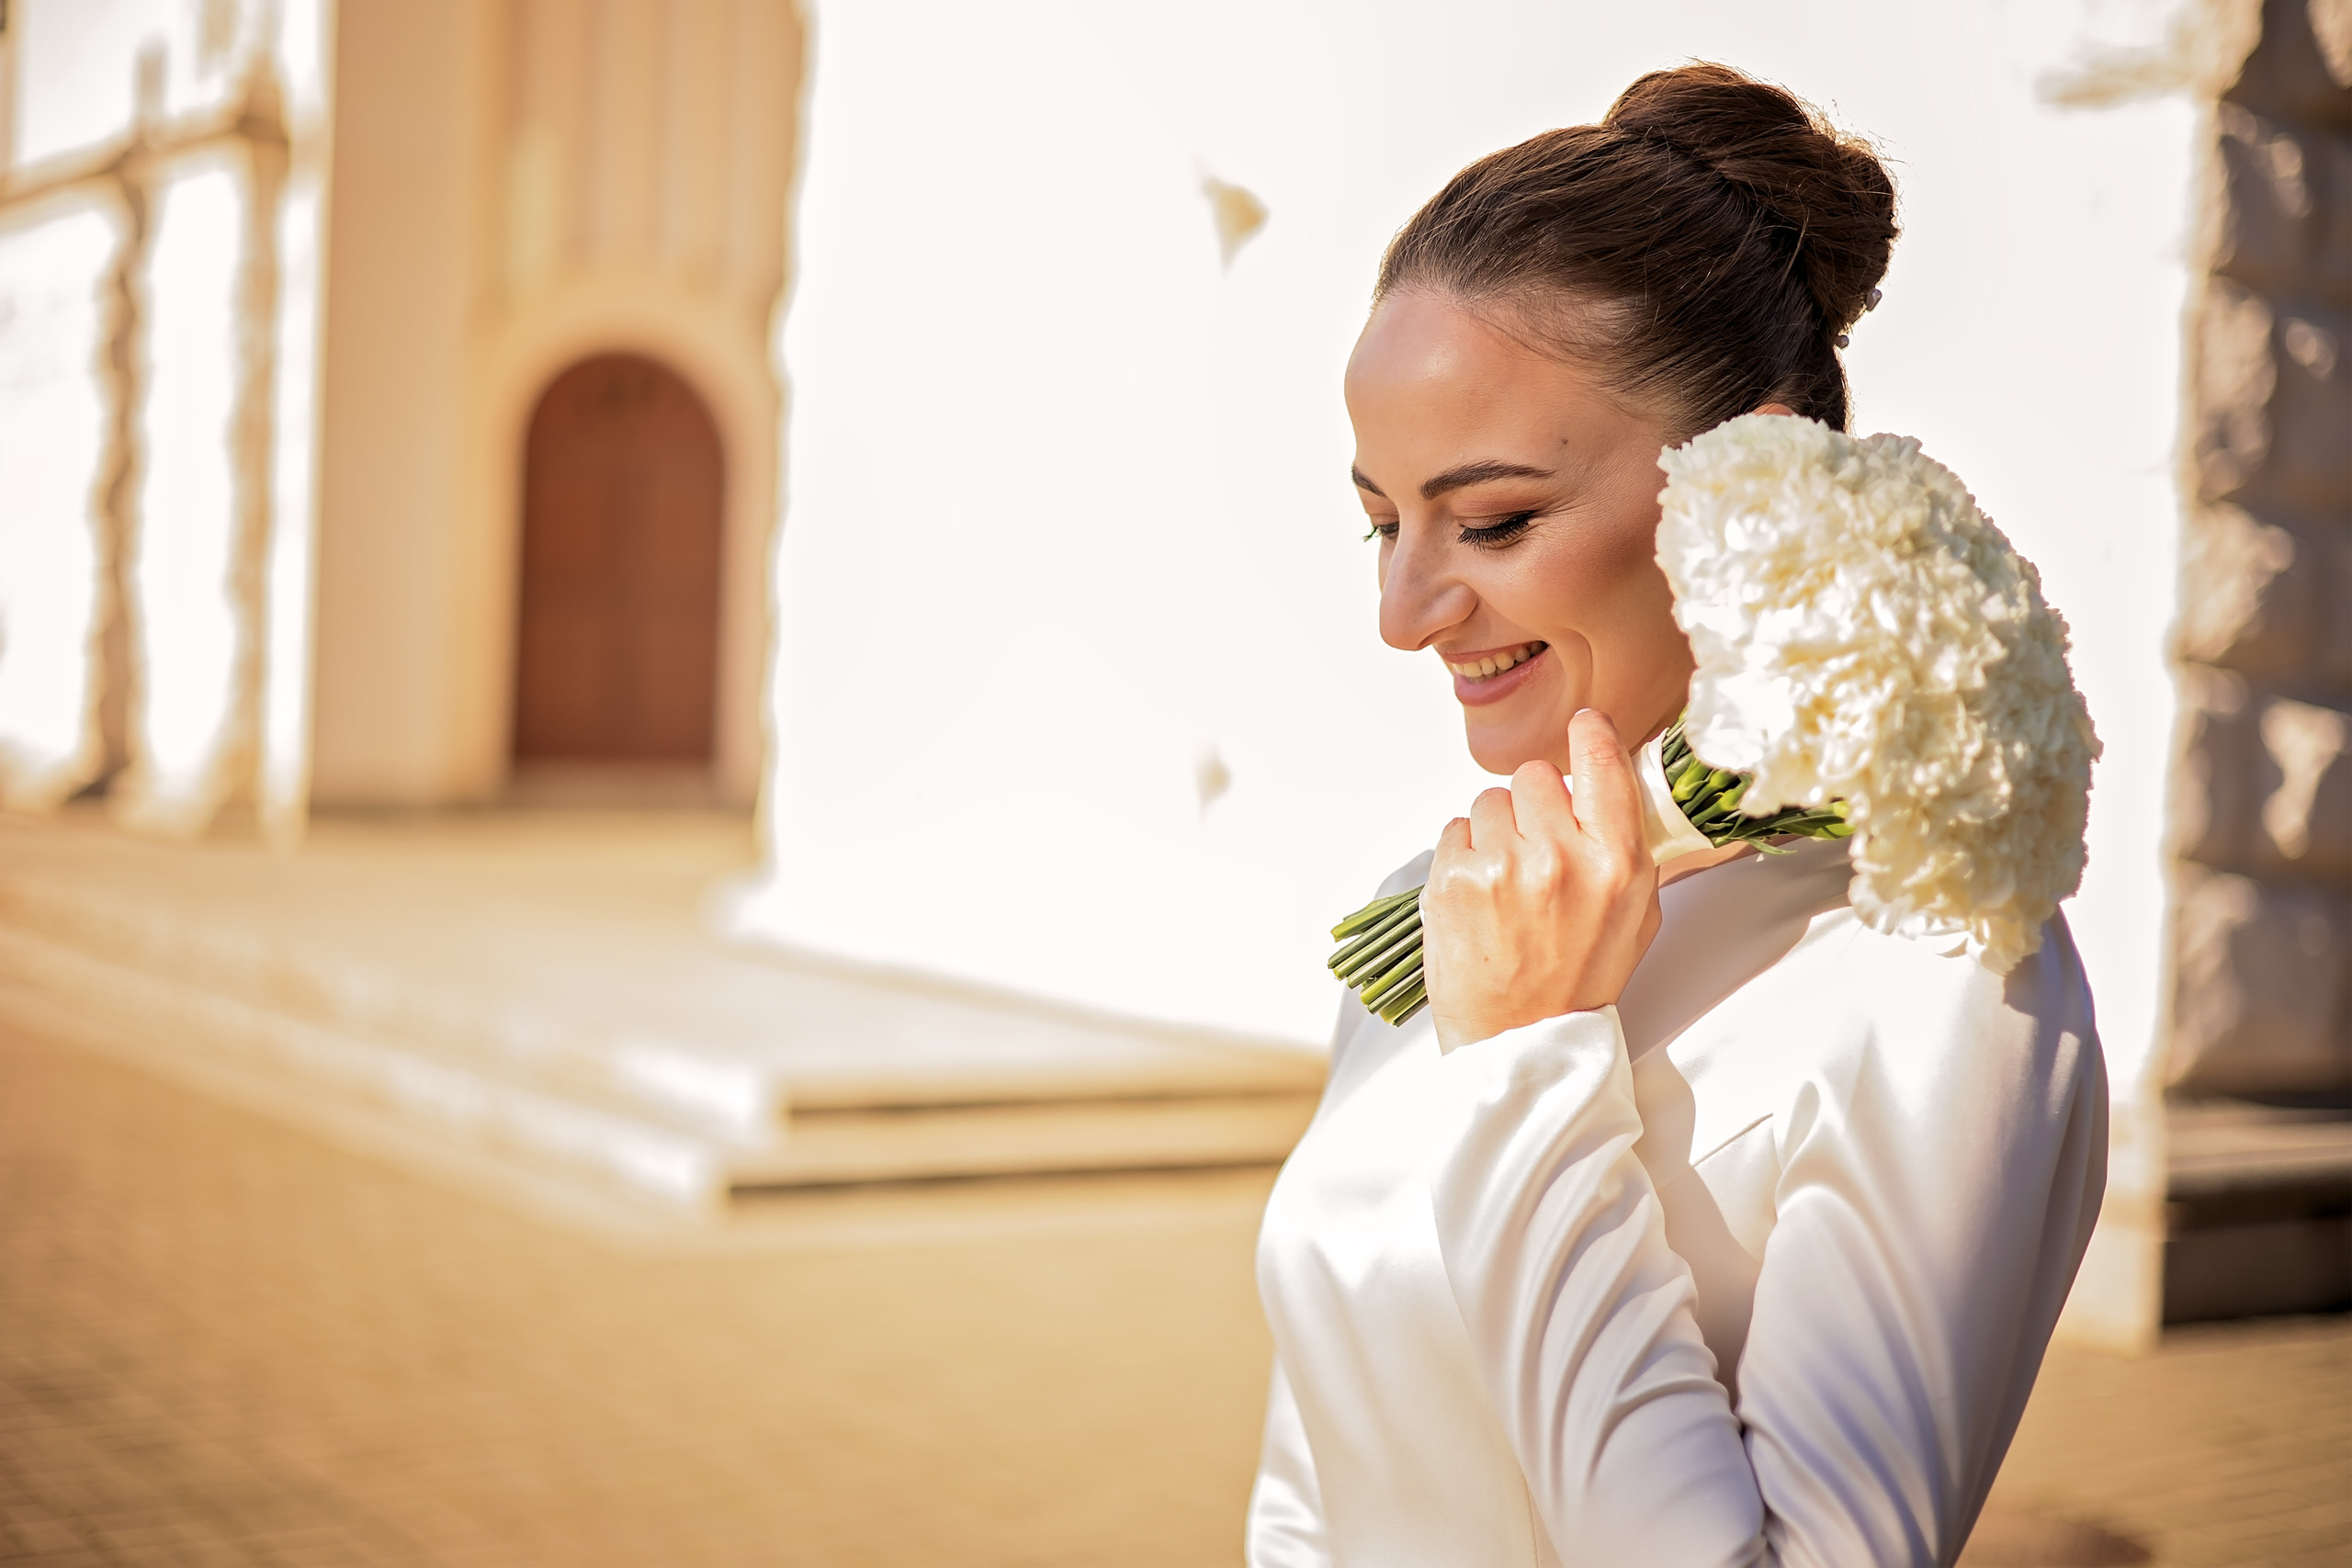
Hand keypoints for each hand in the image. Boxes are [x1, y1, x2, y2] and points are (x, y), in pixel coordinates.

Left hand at [1423, 708, 1662, 1050]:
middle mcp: (1559, 858)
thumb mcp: (1637, 916)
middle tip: (1538, 848)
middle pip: (1534, 775)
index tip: (1584, 729)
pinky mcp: (1452, 880)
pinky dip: (1464, 855)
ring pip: (1489, 801)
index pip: (1601, 763)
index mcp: (1615, 864)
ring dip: (1496, 830)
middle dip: (1535, 803)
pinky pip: (1455, 831)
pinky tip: (1480, 895)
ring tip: (1507, 882)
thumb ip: (1629, 846)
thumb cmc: (1579, 979)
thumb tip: (1617, 778)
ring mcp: (1501, 867)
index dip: (1590, 737)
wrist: (1521, 1038)